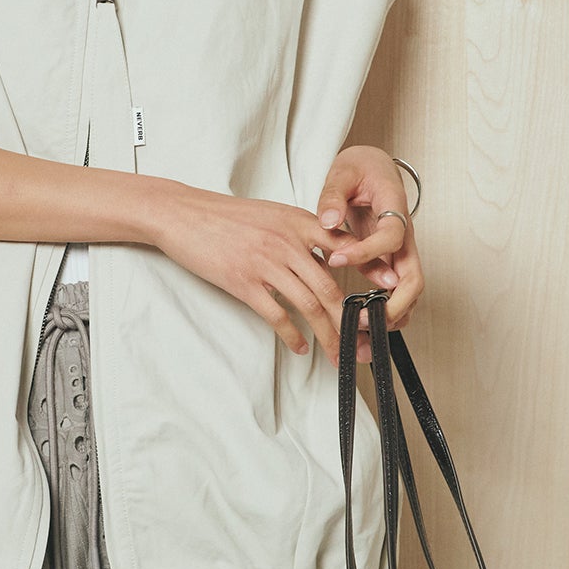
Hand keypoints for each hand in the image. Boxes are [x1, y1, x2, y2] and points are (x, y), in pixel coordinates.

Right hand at [152, 184, 355, 361]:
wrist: (183, 214)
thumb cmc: (226, 216)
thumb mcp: (273, 215)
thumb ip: (301, 235)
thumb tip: (325, 262)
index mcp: (299, 222)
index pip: (345, 250)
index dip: (367, 276)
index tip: (384, 296)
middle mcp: (288, 242)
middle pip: (329, 289)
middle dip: (349, 321)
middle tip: (362, 341)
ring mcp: (266, 263)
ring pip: (308, 306)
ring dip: (327, 335)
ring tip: (337, 353)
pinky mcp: (244, 282)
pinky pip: (277, 315)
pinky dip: (292, 335)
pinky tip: (299, 346)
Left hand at [315, 145, 424, 360]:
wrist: (373, 167)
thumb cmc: (360, 169)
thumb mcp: (343, 172)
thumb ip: (334, 195)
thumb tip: (328, 221)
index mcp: (394, 209)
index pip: (391, 238)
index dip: (367, 253)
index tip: (336, 260)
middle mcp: (404, 236)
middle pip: (414, 277)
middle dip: (392, 304)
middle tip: (361, 319)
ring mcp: (400, 252)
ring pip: (409, 291)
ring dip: (392, 314)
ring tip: (362, 332)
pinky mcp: (391, 261)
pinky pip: (397, 291)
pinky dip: (387, 311)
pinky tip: (366, 325)